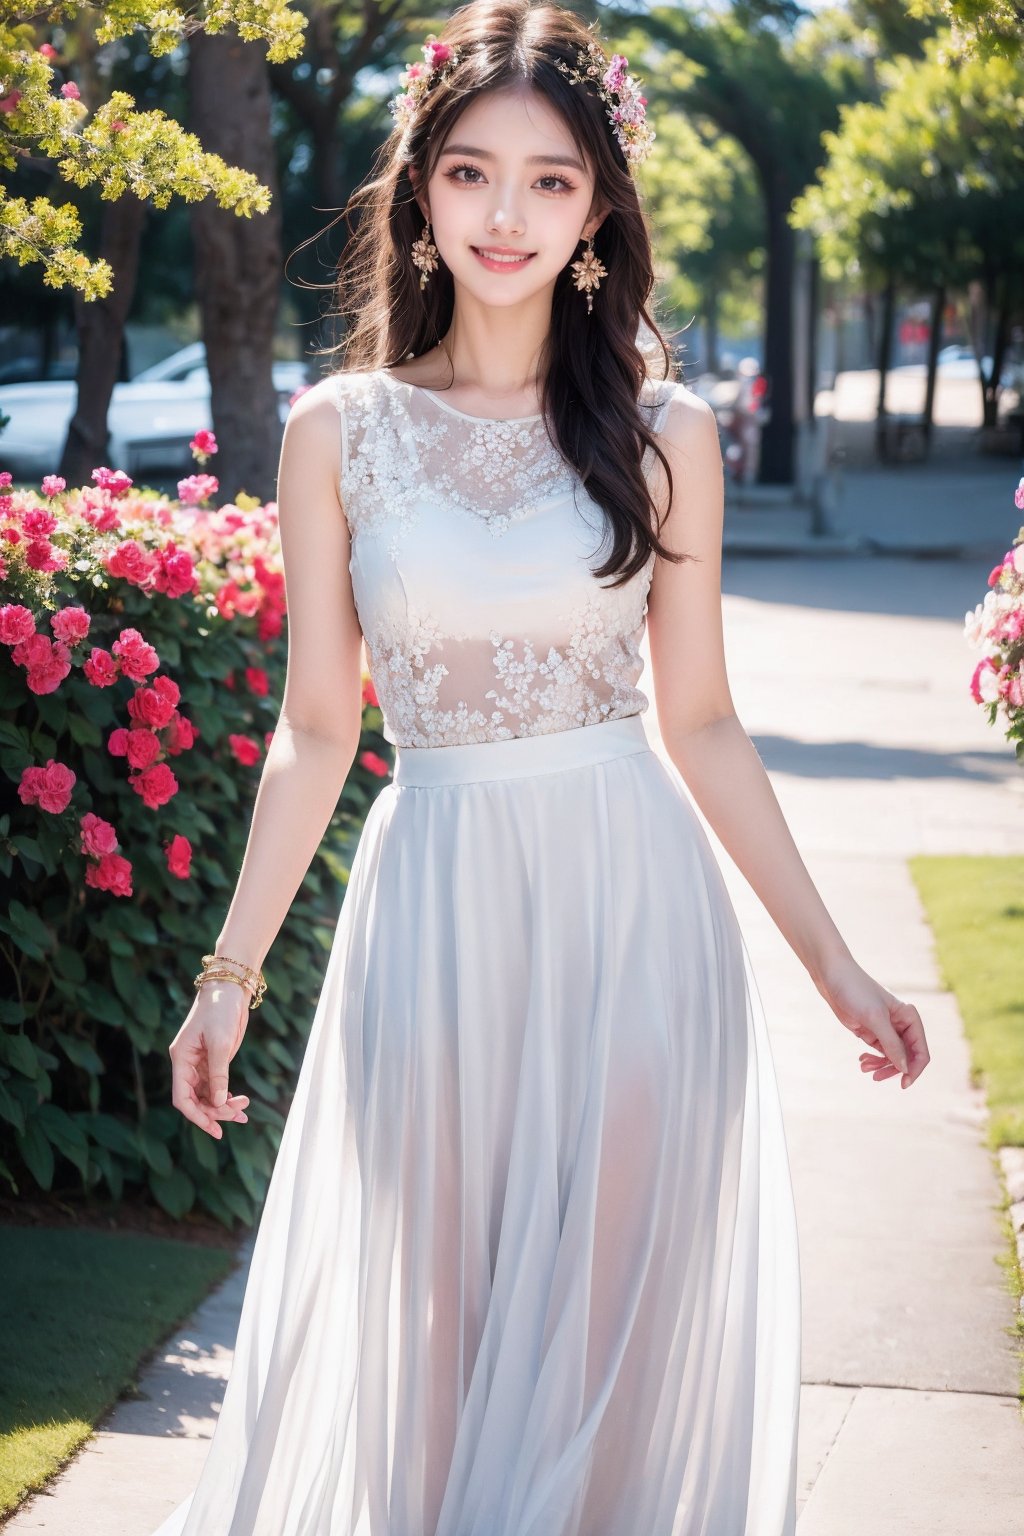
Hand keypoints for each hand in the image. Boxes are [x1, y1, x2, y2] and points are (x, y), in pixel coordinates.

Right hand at [169, 980, 250, 1137]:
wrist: (229, 989)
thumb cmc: (220, 1010)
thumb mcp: (220, 1042)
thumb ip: (219, 1072)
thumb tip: (219, 1102)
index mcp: (181, 1059)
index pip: (182, 1097)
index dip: (196, 1115)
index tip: (214, 1129)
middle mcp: (187, 1064)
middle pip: (196, 1099)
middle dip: (215, 1111)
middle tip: (239, 1115)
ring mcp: (200, 1063)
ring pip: (208, 1094)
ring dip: (223, 1106)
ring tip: (244, 1111)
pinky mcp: (213, 1060)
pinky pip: (216, 1085)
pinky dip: (226, 1096)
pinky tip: (239, 1102)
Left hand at [814, 953, 929, 1088]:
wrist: (832, 976)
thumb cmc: (855, 991)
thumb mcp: (875, 1018)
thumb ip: (891, 1044)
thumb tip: (905, 1068)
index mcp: (909, 1017)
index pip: (921, 1050)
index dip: (915, 1069)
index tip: (903, 1083)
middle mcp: (901, 1024)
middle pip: (907, 1057)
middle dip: (894, 1069)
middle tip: (876, 1077)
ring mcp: (886, 1029)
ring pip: (892, 1057)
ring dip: (882, 1066)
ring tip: (865, 1068)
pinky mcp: (871, 1031)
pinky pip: (879, 1052)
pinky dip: (873, 1060)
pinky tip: (862, 1062)